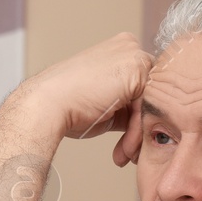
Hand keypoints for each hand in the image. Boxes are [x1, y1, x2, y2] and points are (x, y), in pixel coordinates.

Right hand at [11, 32, 153, 167]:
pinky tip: (124, 147)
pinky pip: (148, 107)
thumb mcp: (106, 102)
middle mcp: (129, 47)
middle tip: (130, 152)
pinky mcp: (137, 68)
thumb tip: (145, 118)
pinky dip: (137, 132)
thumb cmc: (69, 105)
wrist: (49, 105)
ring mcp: (134, 55)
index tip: (128, 143)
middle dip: (141, 127)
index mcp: (120, 50)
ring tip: (124, 153)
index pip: (145, 87)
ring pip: (151, 103)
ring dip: (138, 133)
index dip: (138, 117)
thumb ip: (128, 103)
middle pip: (152, 95)